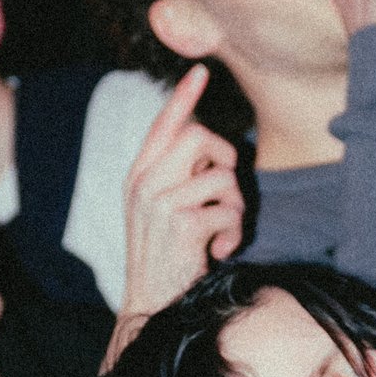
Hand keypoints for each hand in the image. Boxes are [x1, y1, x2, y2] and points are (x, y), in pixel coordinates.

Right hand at [114, 64, 244, 342]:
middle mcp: (145, 183)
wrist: (151, 306)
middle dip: (226, 158)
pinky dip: (234, 233)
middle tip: (227, 192)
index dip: (184, 97)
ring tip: (223, 232)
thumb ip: (177, 177)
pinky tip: (218, 252)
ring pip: (223, 176)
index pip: (163, 125)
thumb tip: (213, 149)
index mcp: (139, 175)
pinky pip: (229, 210)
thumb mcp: (160, 211)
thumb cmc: (165, 259)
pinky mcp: (182, 224)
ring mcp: (160, 202)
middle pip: (200, 136)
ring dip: (236, 207)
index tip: (199, 71)